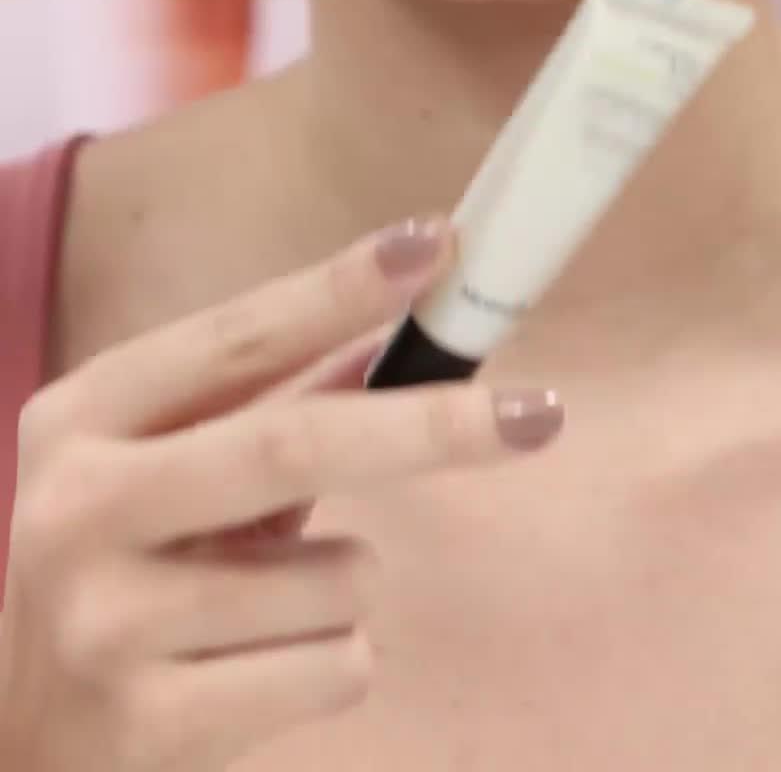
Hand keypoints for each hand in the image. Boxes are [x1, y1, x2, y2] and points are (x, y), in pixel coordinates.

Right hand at [0, 216, 563, 770]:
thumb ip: (265, 405)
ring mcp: (107, 625)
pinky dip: (337, 660)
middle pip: (293, 446)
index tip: (433, 244)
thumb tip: (398, 336)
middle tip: (541, 412)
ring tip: (270, 603)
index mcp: (82, 419)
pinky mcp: (147, 727)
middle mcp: (79, 511)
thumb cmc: (110, 567)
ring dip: (352, 579)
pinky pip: (332, 669)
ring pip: (337, 576)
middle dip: (431, 426)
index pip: (233, 340)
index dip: (337, 289)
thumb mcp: (152, 465)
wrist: (13, 734)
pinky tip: (256, 669)